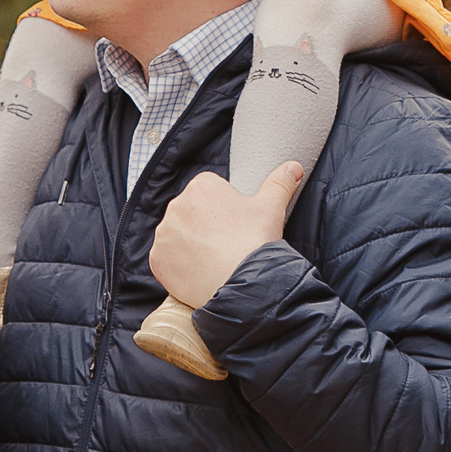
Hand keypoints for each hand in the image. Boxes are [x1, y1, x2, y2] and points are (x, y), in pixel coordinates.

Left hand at [150, 162, 305, 309]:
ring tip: (214, 260)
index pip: (210, 194)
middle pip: (192, 215)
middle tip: (226, 245)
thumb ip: (280, 182)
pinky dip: (179, 266)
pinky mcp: (157, 259)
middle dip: (206, 227)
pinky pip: (166, 260)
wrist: (243, 285)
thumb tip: (293, 167)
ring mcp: (164, 233)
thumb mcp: (272, 206)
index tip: (235, 227)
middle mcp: (176, 205)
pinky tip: (199, 272)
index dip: (225, 212)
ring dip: (190, 246)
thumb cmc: (256, 242)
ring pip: (178, 237)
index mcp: (201, 186)